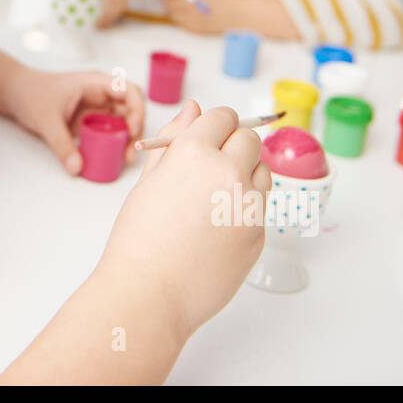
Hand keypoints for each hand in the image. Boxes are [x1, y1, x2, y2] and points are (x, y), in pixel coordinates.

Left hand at [5, 66, 146, 174]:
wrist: (16, 93)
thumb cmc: (31, 93)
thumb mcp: (46, 119)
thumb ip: (62, 144)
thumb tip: (76, 167)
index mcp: (94, 83)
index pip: (129, 91)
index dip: (137, 110)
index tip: (131, 130)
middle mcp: (100, 94)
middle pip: (130, 109)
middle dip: (135, 131)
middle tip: (128, 153)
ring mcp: (96, 107)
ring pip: (122, 122)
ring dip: (126, 140)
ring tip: (123, 158)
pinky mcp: (90, 121)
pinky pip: (108, 131)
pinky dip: (113, 144)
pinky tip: (110, 156)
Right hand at [101, 102, 269, 339]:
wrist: (151, 293)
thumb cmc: (139, 238)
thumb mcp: (149, 180)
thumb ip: (174, 139)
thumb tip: (193, 109)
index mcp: (194, 152)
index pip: (223, 116)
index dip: (215, 125)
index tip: (208, 136)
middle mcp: (228, 172)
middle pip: (250, 139)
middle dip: (234, 145)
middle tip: (211, 167)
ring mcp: (249, 205)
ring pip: (262, 171)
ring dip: (245, 175)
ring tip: (212, 201)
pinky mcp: (259, 233)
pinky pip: (260, 208)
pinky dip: (244, 210)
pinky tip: (215, 230)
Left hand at [160, 0, 247, 34]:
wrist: (237, 14)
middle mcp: (189, 3)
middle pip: (165, 1)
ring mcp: (190, 17)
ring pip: (170, 12)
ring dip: (171, 8)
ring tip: (182, 4)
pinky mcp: (192, 29)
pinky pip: (178, 22)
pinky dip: (179, 17)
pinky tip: (189, 14)